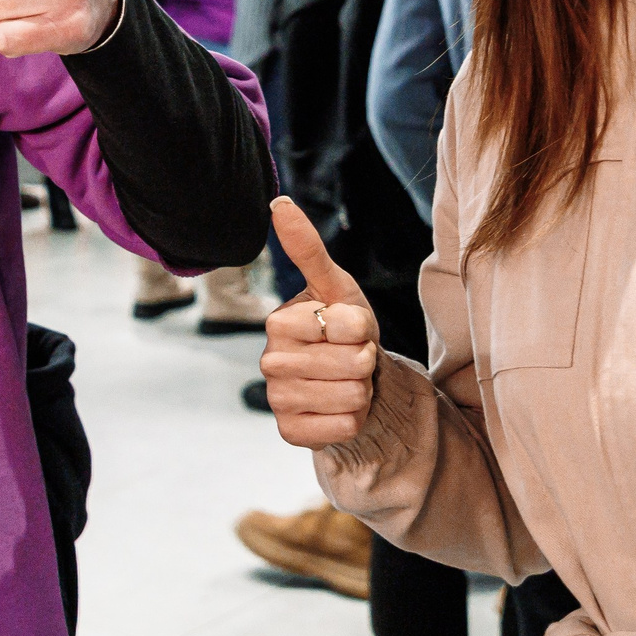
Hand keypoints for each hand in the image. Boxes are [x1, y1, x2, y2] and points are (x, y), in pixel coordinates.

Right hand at [260, 197, 382, 446]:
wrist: (343, 380)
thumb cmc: (342, 328)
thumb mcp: (335, 288)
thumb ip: (308, 249)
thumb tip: (279, 203)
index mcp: (278, 323)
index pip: (351, 328)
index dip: (365, 330)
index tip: (351, 331)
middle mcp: (269, 362)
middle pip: (353, 365)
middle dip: (365, 362)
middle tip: (350, 360)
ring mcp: (277, 399)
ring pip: (352, 397)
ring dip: (362, 392)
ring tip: (347, 382)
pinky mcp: (290, 433)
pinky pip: (344, 428)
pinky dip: (353, 420)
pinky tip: (337, 409)